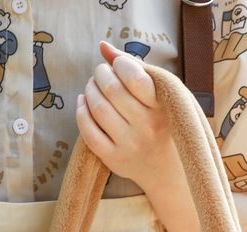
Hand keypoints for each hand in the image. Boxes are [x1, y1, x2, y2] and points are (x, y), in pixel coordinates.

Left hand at [75, 41, 175, 190]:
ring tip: (92, 87)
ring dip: (89, 91)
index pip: (135, 78)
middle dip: (100, 74)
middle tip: (100, 74)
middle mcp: (147, 127)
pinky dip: (81, 113)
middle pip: (112, 90)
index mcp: (161, 107)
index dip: (119, 65)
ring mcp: (130, 146)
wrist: (165, 169)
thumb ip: (133, 68)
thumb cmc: (160, 123)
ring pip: (98, 109)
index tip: (117, 65)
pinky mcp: (115, 160)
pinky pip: (89, 134)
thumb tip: (103, 47)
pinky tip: (83, 104)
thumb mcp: (158, 94)